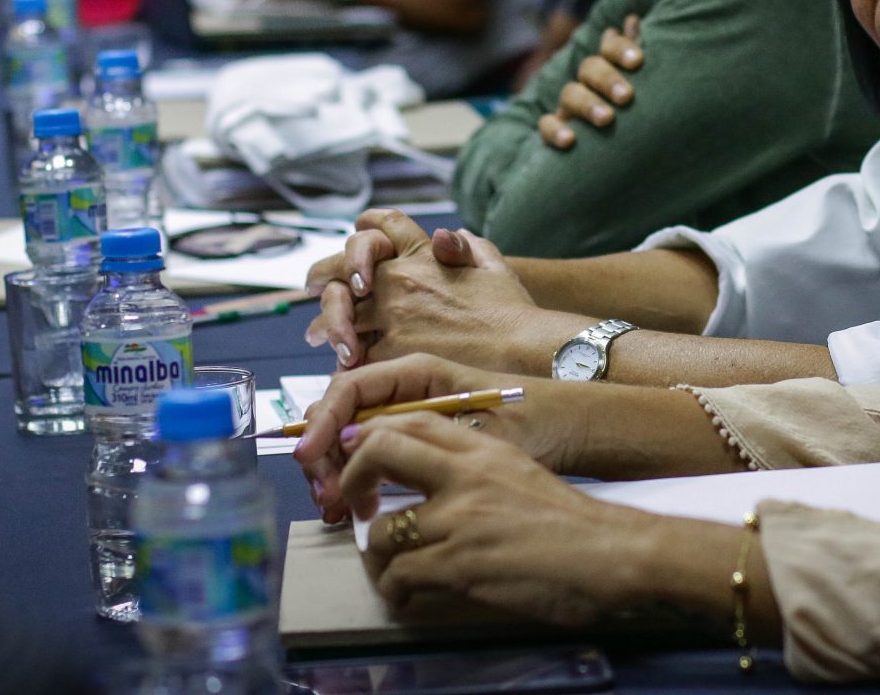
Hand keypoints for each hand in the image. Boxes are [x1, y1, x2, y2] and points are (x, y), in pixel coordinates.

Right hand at [293, 351, 561, 522]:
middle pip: (341, 415)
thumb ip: (415, 427)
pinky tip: (353, 508)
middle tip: (327, 499)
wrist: (571, 431)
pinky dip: (355, 482)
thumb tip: (360, 443)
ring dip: (333, 472)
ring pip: (349, 440)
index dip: (322, 422)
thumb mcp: (474, 419)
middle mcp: (406, 390)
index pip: (350, 388)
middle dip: (322, 454)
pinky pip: (370, 459)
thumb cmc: (534, 416)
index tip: (308, 457)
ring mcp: (407, 417)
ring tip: (336, 509)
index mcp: (417, 371)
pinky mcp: (415, 445)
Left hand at [305, 210, 542, 369]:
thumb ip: (469, 247)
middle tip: (311, 287)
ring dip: (324, 324)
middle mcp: (399, 279)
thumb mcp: (494, 265)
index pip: (380, 224)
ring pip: (338, 312)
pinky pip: (352, 354)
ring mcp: (391, 315)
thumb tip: (450, 236)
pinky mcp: (389, 351)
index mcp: (421, 254)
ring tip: (316, 336)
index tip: (353, 242)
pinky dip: (344, 361)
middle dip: (322, 275)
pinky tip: (342, 367)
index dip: (362, 229)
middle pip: (342, 267)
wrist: (522, 347)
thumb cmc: (513, 311)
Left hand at [339, 411, 662, 623]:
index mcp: (484, 448)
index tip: (361, 458)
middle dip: (353, 480)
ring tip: (391, 570)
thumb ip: (476, 470)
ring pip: (382, 532)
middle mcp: (465, 475)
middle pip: (380, 452)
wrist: (610, 553)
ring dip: (378, 558)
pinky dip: (395, 591)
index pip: (411, 421)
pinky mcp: (459, 565)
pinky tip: (408, 596)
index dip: (373, 437)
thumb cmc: (570, 522)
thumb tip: (430, 484)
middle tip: (356, 507)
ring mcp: (460, 520)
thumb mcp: (520, 473)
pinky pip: (399, 576)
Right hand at [537, 15, 643, 149]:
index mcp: (609, 67)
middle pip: (590, 68)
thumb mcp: (637, 83)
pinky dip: (555, 131)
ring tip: (606, 119)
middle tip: (626, 96)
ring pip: (570, 94)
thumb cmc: (631, 112)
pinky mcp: (554, 129)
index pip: (610, 47)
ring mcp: (568, 105)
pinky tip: (569, 140)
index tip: (638, 61)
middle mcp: (586, 82)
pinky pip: (546, 125)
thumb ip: (633, 53)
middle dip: (608, 80)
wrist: (613, 149)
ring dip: (588, 105)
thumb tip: (632, 19)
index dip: (620, 49)